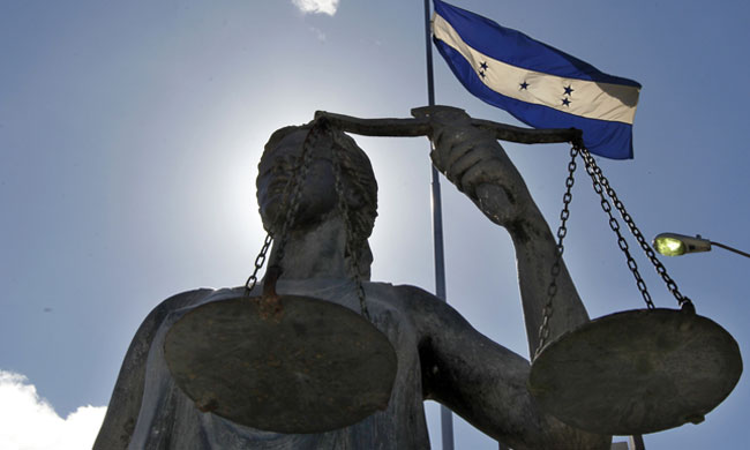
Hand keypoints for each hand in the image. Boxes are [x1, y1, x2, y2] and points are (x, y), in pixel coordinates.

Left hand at [426, 107, 531, 226]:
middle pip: (448, 141)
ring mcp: (491, 149)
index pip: (451, 122)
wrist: (514, 210)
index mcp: (477, 137)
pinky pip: (467, 175)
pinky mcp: (496, 163)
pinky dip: (467, 187)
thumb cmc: (488, 191)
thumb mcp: (463, 176)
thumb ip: (449, 164)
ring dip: (458, 180)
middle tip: (457, 180)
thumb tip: (431, 151)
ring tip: (469, 187)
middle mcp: (484, 138)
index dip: (432, 116)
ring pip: (455, 162)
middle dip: (447, 164)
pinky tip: (478, 191)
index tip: (414, 111)